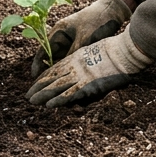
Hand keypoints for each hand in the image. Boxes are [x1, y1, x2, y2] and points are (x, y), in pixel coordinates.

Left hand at [27, 32, 151, 107]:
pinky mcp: (88, 86)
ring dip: (43, 95)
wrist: (126, 52)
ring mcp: (81, 76)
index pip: (57, 68)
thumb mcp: (100, 50)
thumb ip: (92, 59)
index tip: (37, 83)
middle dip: (40, 87)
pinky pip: (70, 95)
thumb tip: (89, 67)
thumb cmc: (118, 50)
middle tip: (28, 96)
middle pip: (53, 77)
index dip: (46, 76)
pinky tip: (49, 105)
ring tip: (32, 101)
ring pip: (57, 87)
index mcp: (78, 57)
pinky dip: (59, 100)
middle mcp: (76, 66)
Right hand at [31, 0, 131, 76]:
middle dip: (49, 70)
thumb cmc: (97, 21)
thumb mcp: (84, 39)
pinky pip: (73, 57)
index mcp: (59, 31)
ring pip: (62, 58)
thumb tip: (64, 70)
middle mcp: (63, 36)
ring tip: (59, 85)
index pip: (43, 50)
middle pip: (51, 56)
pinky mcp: (81, 44)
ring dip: (61, 69)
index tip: (34, 78)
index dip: (38, 64)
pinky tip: (73, 77)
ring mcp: (72, 40)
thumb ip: (73, 54)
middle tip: (47, 86)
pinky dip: (71, 65)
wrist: (114, 10)